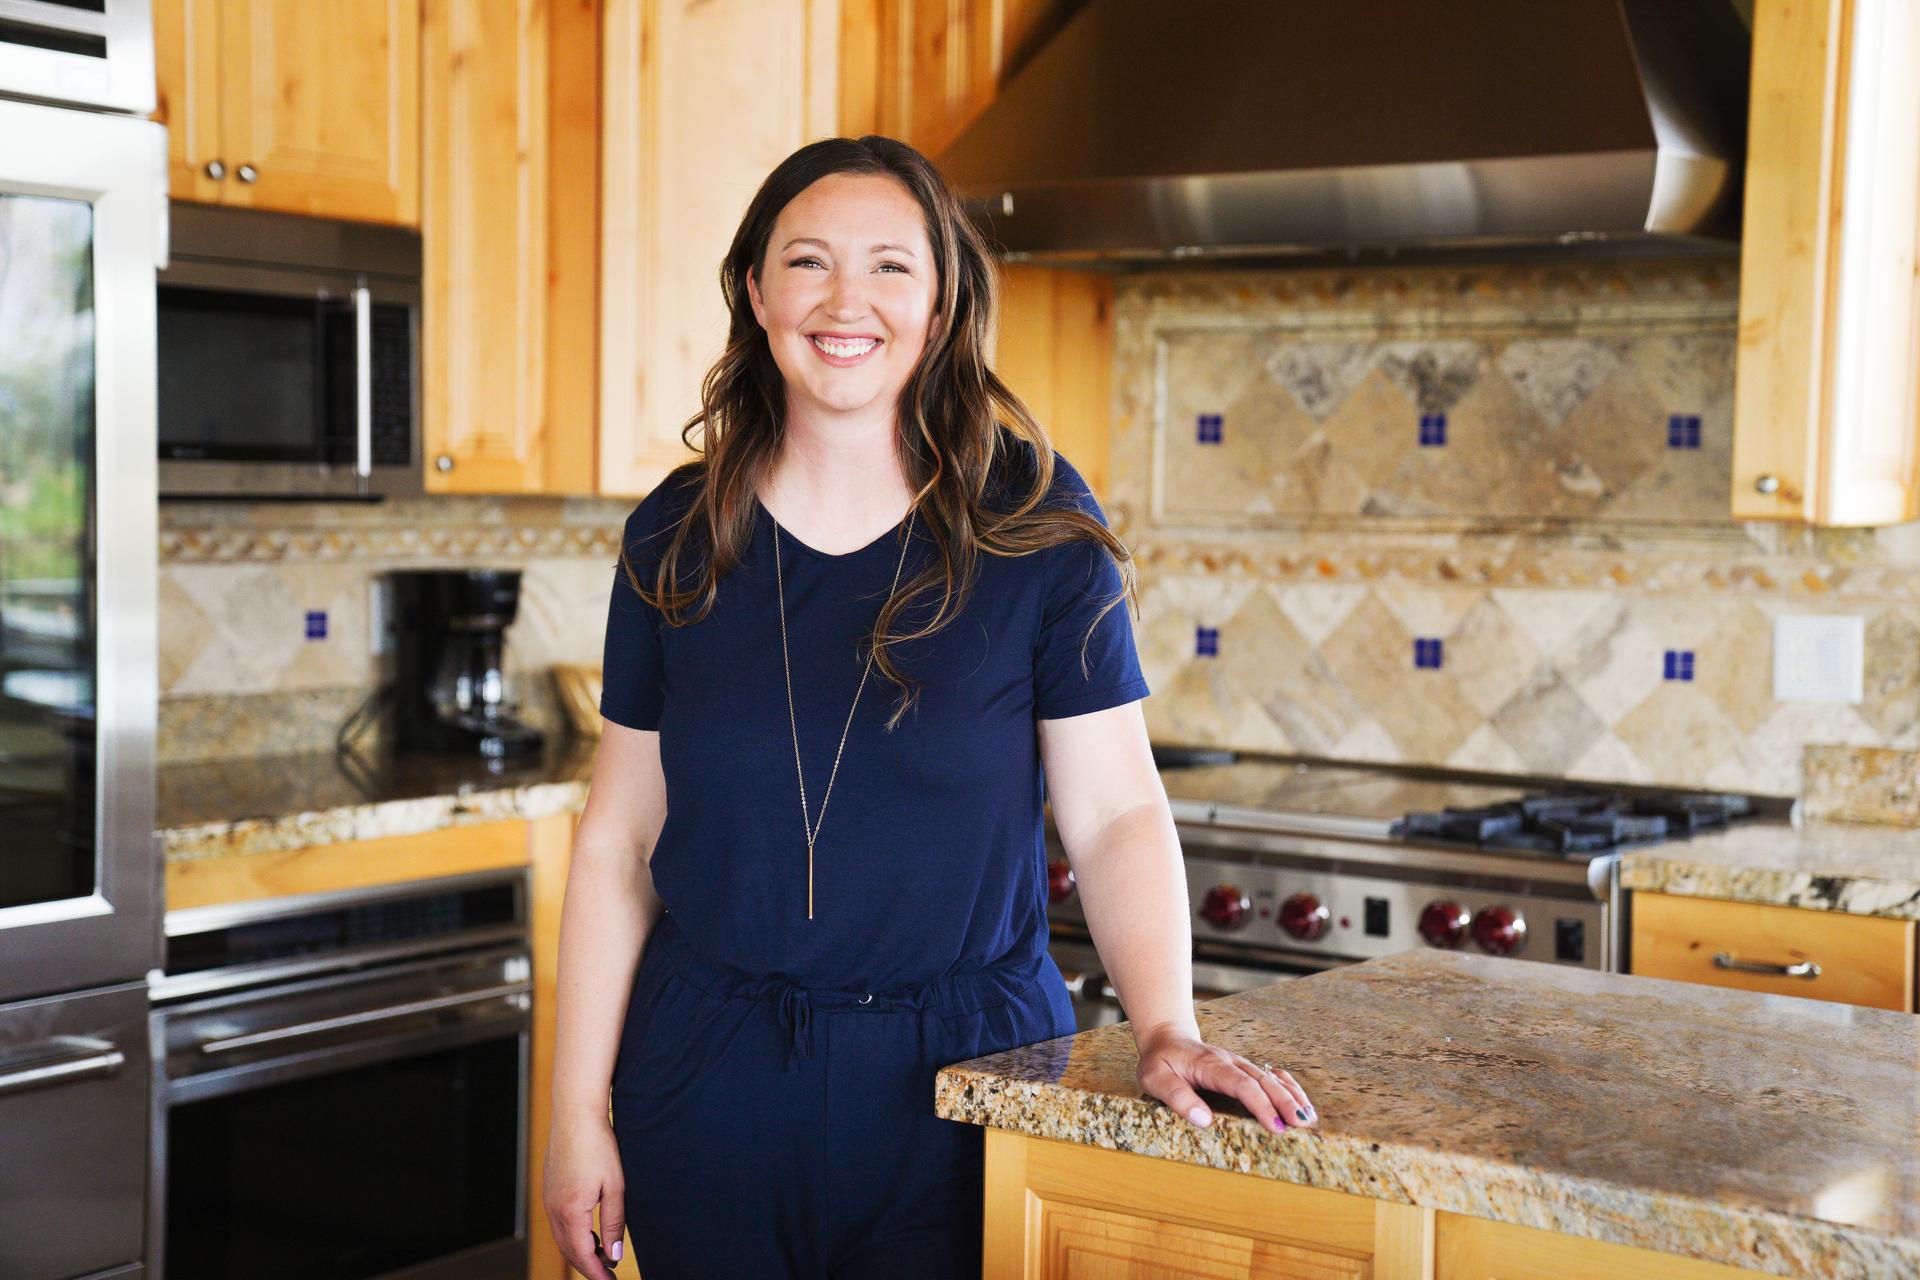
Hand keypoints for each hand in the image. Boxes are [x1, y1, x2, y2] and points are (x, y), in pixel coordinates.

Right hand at [543, 1113, 626, 1277]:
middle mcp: (554, 1209)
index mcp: (571, 1211)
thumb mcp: (615, 1186)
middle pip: (569, 1251)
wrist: (575, 1116)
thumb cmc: (598, 1146)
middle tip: (607, 1275)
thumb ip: (614, 1223)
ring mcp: (548, 1200)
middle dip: (587, 1266)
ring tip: (601, 1256)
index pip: (582, 1255)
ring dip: (579, 1251)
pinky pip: (558, 1223)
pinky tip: (588, 1232)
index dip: (596, 1273)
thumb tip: (613, 1255)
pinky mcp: (549, 1190)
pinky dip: (572, 1235)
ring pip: (561, 1238)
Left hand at [1135, 1023, 1316, 1132]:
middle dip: (1285, 1102)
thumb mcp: (1154, 1078)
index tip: (1276, 1126)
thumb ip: (1178, 1097)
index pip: (1241, 1085)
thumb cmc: (1159, 1061)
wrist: (1166, 1038)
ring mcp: (1238, 1065)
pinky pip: (1269, 1076)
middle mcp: (1230, 1062)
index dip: (1261, 1105)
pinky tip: (1301, 1101)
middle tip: (1302, 1124)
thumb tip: (1205, 1120)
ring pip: (1271, 1078)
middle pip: (1263, 1081)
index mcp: (1210, 1065)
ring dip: (1291, 1096)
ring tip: (1309, 1118)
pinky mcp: (1242, 1070)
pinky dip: (1287, 1087)